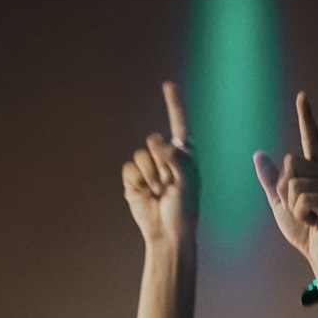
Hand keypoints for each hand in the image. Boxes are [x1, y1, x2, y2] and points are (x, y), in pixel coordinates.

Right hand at [122, 82, 199, 244]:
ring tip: (159, 192)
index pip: (180, 123)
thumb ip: (174, 157)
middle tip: (169, 184)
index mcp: (184, 155)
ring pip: (141, 156)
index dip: (174, 103)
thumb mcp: (187, 181)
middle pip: (154, 141)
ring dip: (150, 175)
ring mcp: (149, 168)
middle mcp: (166, 157)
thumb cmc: (184, 209)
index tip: (169, 85)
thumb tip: (156, 142)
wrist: (167, 232)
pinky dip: (138, 181)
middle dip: (161, 163)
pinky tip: (146, 194)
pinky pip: (130, 169)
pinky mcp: (134, 179)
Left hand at [253, 93, 317, 285]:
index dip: (306, 118)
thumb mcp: (281, 204)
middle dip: (284, 191)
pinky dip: (300, 215)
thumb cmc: (305, 232)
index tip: (302, 96)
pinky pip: (301, 199)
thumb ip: (271, 181)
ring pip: (293, 184)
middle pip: (290, 164)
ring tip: (309, 218)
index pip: (311, 139)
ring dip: (292, 207)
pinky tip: (315, 222)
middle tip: (300, 210)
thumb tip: (259, 153)